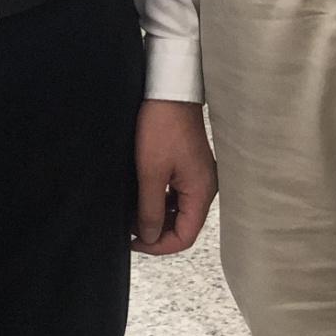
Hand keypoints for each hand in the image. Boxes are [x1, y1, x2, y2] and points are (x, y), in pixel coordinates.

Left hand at [132, 99, 216, 255]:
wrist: (170, 90)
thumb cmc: (163, 125)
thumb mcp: (151, 172)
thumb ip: (151, 209)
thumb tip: (149, 237)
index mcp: (201, 192)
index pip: (185, 236)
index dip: (159, 245)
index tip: (135, 241)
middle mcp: (205, 187)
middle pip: (184, 225)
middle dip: (157, 231)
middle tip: (131, 228)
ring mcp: (198, 176)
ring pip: (179, 210)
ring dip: (158, 215)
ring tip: (133, 213)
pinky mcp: (190, 165)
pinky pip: (177, 193)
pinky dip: (161, 200)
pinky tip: (144, 196)